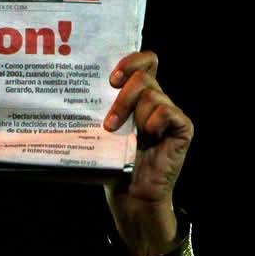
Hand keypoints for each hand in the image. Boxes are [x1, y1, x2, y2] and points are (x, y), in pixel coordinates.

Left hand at [102, 51, 193, 255]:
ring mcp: (170, 114)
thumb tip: (72, 85)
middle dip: (122, 95)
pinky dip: (154, 120)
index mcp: (138, 96)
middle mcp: (156, 101)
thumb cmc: (112, 162)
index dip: (131, 60)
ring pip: (152, 94)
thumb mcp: (101, 128)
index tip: (111, 77)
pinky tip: (147, 135)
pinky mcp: (182, 129)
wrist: (129, 195)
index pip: (145, 61)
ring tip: (117, 132)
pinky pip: (168, 112)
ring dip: (131, 112)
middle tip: (108, 119)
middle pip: (144, 76)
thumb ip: (99, 105)